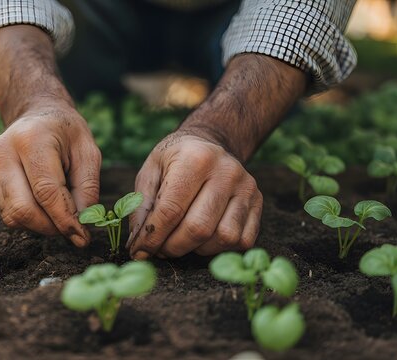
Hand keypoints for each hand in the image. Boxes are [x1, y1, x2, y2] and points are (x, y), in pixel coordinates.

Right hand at [0, 106, 101, 246]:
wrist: (39, 115)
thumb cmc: (67, 133)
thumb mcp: (89, 153)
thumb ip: (87, 190)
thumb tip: (81, 227)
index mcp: (31, 139)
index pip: (46, 192)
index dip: (65, 220)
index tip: (82, 237)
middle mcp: (3, 151)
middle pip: (22, 209)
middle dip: (50, 227)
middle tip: (72, 229)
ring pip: (12, 216)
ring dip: (40, 225)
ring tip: (59, 214)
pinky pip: (7, 212)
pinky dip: (29, 219)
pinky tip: (44, 207)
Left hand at [127, 132, 262, 257]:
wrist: (209, 142)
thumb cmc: (175, 160)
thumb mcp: (150, 171)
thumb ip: (141, 206)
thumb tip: (138, 244)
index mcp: (195, 159)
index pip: (171, 210)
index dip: (152, 237)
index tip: (139, 251)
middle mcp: (226, 172)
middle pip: (198, 228)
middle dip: (173, 247)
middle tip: (159, 249)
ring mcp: (246, 187)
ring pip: (223, 238)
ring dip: (198, 249)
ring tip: (182, 240)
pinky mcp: (258, 202)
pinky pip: (243, 241)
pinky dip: (220, 248)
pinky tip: (204, 239)